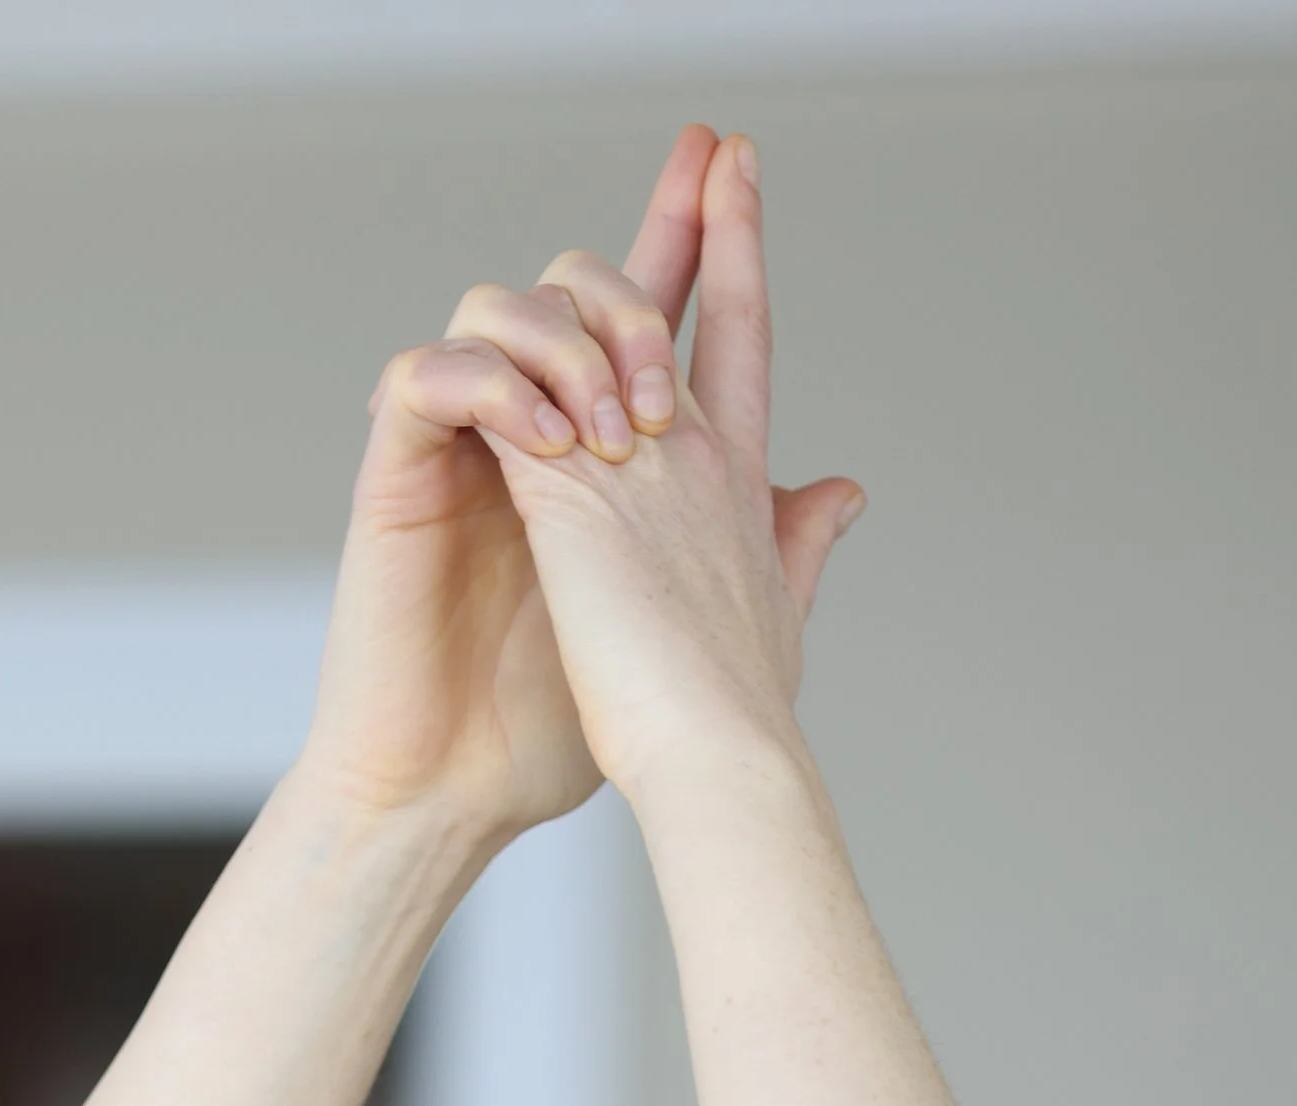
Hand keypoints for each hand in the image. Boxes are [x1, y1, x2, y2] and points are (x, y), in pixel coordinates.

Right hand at [293, 126, 714, 844]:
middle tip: (662, 394)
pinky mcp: (400, 476)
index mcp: (606, 462)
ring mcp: (463, 449)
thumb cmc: (552, 733)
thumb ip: (766, 550)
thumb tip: (840, 490)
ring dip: (567, 349)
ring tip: (606, 439)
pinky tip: (541, 445)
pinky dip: (489, 387)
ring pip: (500, 305)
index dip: (695, 231)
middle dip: (635, 293)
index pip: (659, 314)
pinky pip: (428, 373)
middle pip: (577, 280)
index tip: (732, 155)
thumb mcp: (691, 630)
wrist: (455, 793)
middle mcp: (532, 433)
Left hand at [485, 136, 865, 812]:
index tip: (741, 183)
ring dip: (556, 312)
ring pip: (587, 328)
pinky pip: (514, 395)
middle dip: (697, 216)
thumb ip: (803, 542)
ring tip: (521, 313)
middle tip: (700, 146)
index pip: (743, 340)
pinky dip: (490, 382)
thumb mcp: (781, 615)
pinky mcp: (568, 498)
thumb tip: (843, 491)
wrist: (724, 767)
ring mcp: (635, 466)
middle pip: (686, 300)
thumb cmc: (742, 724)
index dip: (742, 258)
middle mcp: (696, 452)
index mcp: (739, 482)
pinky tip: (452, 386)